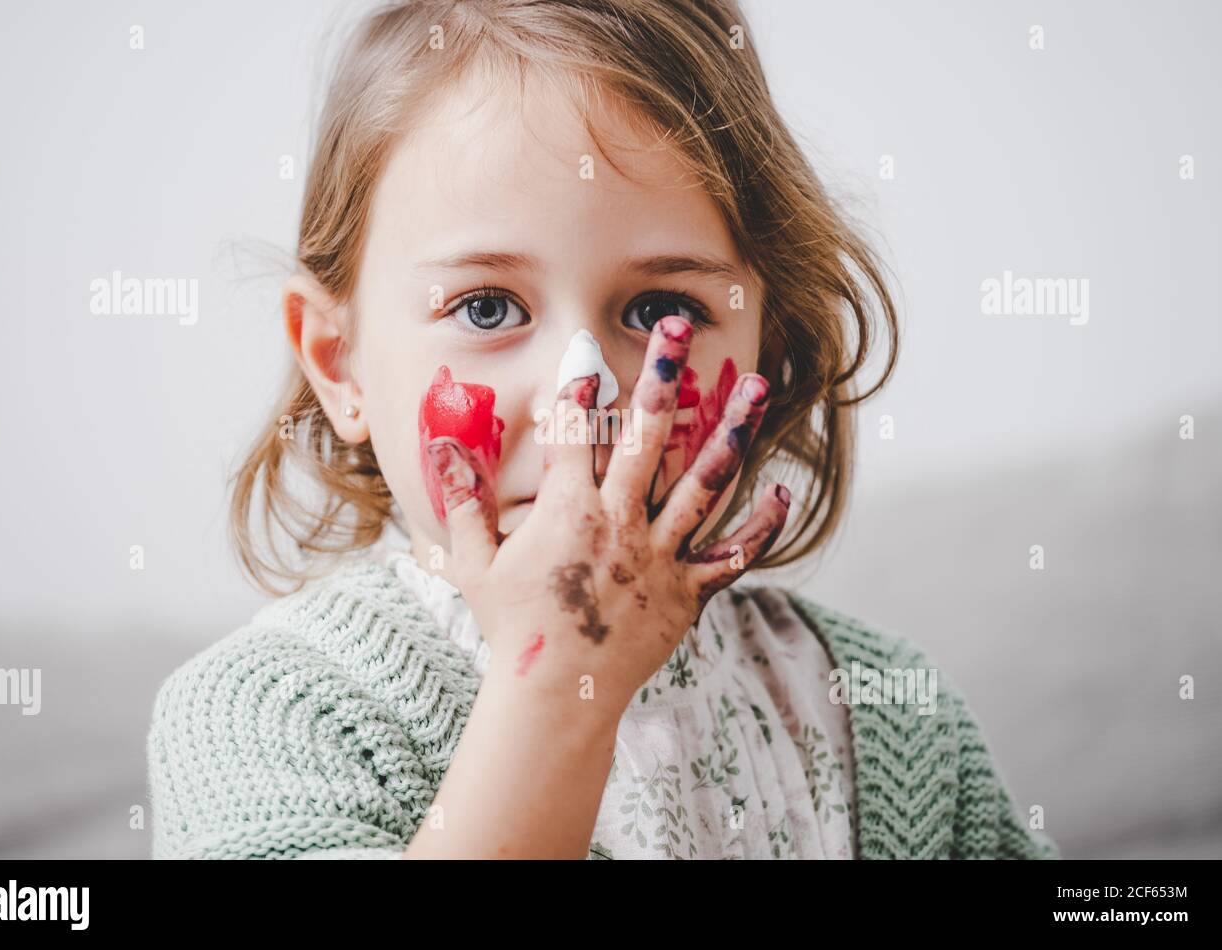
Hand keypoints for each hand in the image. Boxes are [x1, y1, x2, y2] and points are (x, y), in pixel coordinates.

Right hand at [425, 315, 789, 717]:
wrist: (556, 694)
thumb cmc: (512, 627)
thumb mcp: (473, 562)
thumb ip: (460, 500)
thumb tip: (440, 446)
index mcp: (568, 511)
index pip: (573, 434)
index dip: (578, 391)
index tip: (587, 354)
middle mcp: (619, 522)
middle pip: (644, 435)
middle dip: (660, 376)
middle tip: (674, 329)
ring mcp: (658, 556)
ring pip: (703, 482)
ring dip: (731, 430)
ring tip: (758, 386)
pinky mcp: (687, 592)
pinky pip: (733, 555)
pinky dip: (760, 527)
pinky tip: (781, 491)